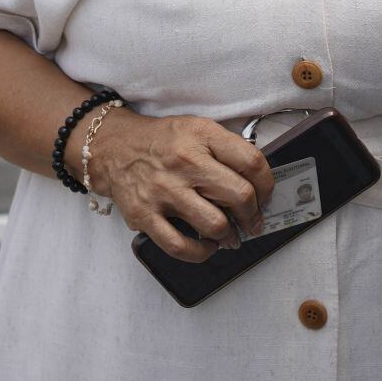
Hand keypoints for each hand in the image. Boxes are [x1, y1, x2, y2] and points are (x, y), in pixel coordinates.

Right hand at [85, 110, 273, 262]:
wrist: (114, 147)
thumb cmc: (162, 141)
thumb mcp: (198, 128)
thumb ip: (227, 148)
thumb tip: (257, 182)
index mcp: (202, 136)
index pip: (251, 163)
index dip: (267, 185)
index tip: (266, 196)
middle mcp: (184, 162)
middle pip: (239, 196)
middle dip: (253, 214)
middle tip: (252, 220)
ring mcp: (164, 191)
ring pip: (215, 225)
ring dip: (230, 235)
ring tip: (230, 234)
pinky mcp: (145, 215)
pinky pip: (180, 246)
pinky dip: (201, 253)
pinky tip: (207, 246)